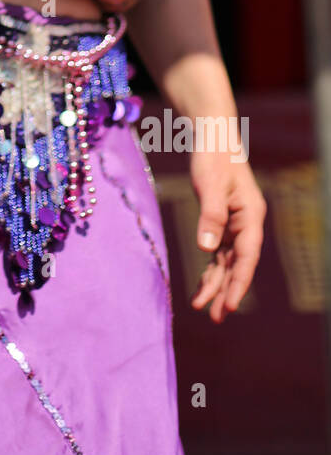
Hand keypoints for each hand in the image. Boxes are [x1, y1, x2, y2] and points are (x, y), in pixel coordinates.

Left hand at [189, 150, 265, 322]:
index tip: (230, 305)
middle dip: (228, 291)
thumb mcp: (209, 185)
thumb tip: (206, 250)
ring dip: (217, 284)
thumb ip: (210, 216)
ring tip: (204, 309)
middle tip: (216, 318)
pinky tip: (202, 286)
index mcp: (250, 215)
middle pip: (239, 263)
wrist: (212, 137)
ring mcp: (235, 223)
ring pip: (228, 261)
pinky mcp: (222, 221)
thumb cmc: (212, 157)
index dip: (239, 282)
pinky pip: (218, 252)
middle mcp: (246, 223)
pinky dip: (210, 269)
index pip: (246, 256)